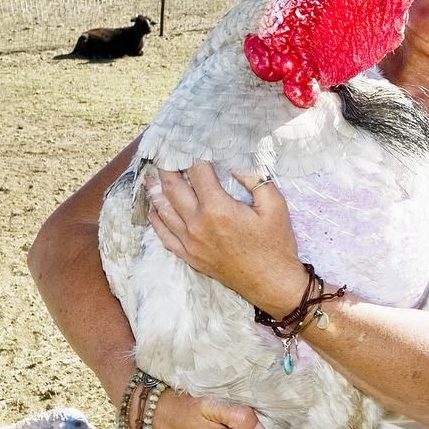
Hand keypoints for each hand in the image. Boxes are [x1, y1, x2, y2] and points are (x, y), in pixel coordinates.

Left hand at [148, 163, 308, 316]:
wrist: (272, 284)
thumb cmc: (276, 245)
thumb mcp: (275, 206)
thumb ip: (255, 180)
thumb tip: (235, 165)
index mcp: (218, 208)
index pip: (197, 172)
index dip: (193, 155)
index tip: (191, 145)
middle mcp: (198, 223)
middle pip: (173, 187)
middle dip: (168, 167)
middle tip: (165, 154)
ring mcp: (190, 242)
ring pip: (164, 209)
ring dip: (157, 190)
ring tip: (152, 176)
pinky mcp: (189, 256)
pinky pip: (164, 236)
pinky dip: (156, 220)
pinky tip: (154, 209)